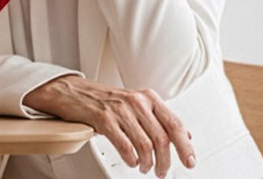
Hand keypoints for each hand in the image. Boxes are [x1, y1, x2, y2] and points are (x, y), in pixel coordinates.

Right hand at [22, 74, 195, 176]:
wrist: (72, 91)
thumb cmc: (105, 100)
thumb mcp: (137, 104)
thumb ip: (160, 119)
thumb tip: (186, 136)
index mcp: (149, 98)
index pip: (175, 124)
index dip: (185, 146)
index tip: (189, 161)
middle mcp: (137, 102)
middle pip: (162, 138)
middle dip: (166, 161)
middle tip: (162, 172)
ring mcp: (120, 110)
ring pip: (146, 145)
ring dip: (148, 163)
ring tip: (146, 168)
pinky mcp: (103, 119)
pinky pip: (125, 145)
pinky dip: (131, 159)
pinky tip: (132, 162)